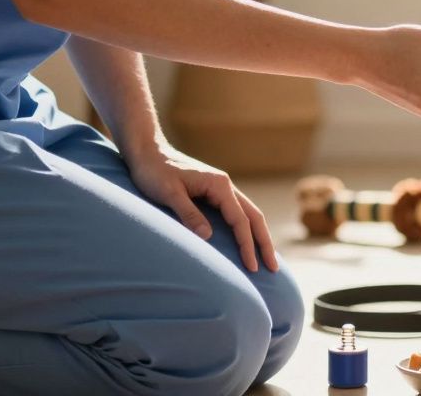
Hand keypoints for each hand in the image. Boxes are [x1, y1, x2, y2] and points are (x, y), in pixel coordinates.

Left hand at [126, 143, 277, 272]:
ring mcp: (220, 189)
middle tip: (273, 268)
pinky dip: (246, 228)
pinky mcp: (213, 193)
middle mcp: (225, 186)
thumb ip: (189, 214)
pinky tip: (246, 240)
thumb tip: (207, 237)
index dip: (247, 245)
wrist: (147, 152)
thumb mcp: (169, 193)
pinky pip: (236, 213)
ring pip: (248, 214)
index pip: (240, 220)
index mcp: (219, 185)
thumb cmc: (154, 172)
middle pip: (254, 216)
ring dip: (259, 236)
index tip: (252, 267)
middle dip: (264, 243)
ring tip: (267, 258)